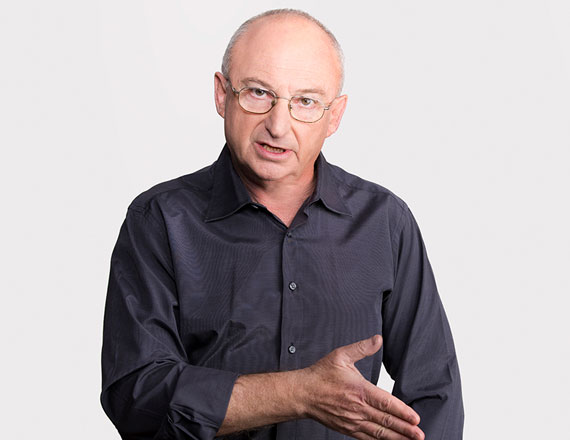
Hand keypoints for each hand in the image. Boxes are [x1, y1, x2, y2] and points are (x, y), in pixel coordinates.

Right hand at [300, 335, 424, 439]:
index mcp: (359, 390)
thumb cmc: (320, 374)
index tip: (415, 418)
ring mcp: (352, 420)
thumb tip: (378, 339)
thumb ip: (362, 348)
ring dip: (396, 438)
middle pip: (385, 421)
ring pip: (378, 432)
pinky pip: (367, 438)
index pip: (385, 403)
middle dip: (405, 429)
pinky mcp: (347, 428)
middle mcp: (357, 408)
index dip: (402, 412)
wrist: (302, 393)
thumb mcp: (341, 355)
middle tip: (420, 434)